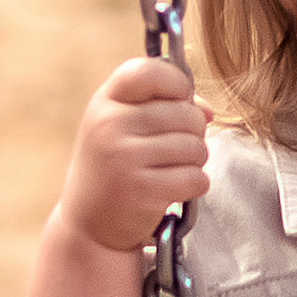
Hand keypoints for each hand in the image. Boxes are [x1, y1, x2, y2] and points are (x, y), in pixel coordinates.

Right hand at [53, 55, 210, 255]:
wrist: (89, 226)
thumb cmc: (114, 168)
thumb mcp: (123, 128)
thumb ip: (163, 107)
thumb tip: (208, 111)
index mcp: (105, 102)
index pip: (148, 70)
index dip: (176, 82)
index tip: (179, 99)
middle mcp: (110, 125)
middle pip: (186, 113)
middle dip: (193, 131)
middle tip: (175, 149)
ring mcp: (125, 158)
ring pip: (195, 147)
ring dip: (195, 161)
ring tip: (172, 170)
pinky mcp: (142, 191)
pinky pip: (195, 177)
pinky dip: (194, 185)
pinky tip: (174, 190)